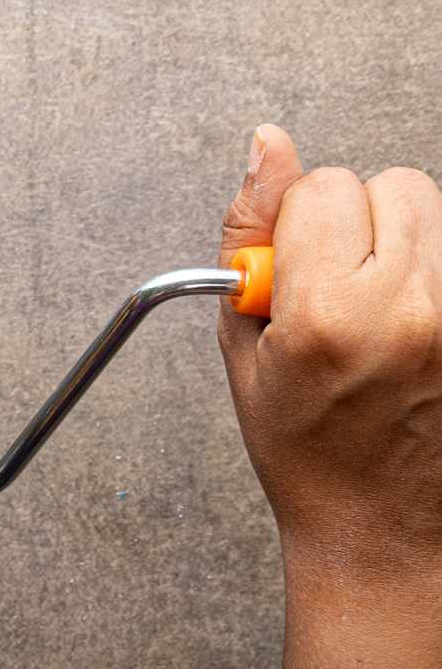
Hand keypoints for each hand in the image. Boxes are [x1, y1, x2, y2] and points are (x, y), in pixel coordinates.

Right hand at [218, 124, 441, 600]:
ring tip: (384, 309)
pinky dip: (435, 272)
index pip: (323, 187)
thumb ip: (249, 233)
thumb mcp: (245, 345)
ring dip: (407, 241)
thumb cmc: (306, 446)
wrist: (385, 527)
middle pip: (392, 184)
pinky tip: (417, 324)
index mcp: (329, 316)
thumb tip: (267, 141)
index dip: (297, 225)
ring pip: (438, 210)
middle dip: (359, 221)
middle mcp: (412, 310)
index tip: (295, 274)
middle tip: (343, 289)